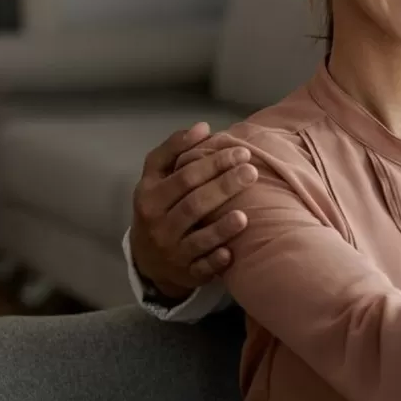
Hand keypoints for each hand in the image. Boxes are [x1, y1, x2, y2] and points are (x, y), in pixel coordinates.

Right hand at [129, 123, 256, 298]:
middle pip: (193, 204)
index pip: (184, 176)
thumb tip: (203, 126)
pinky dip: (215, 261)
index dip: (213, 163)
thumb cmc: (159, 207)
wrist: (148, 258)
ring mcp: (172, 251)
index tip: (241, 152)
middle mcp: (159, 224)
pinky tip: (231, 253)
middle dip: (223, 186)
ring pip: (197, 239)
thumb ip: (174, 149)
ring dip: (221, 227)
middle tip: (251, 172)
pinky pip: (201, 268)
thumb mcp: (155, 177)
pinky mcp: (186, 273)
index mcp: (151, 196)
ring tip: (245, 214)